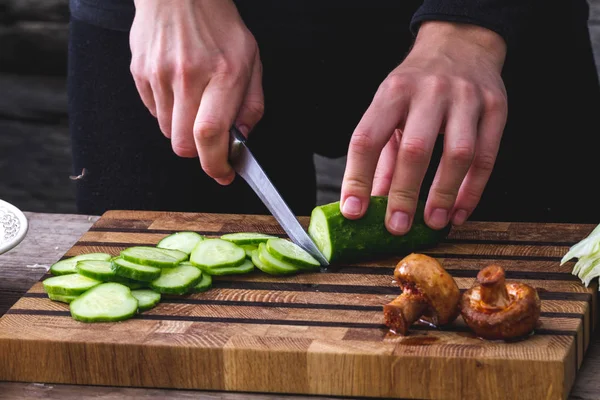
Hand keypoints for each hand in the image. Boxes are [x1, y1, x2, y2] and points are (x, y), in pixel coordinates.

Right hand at [129, 0, 263, 184]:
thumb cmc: (219, 25)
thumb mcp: (251, 59)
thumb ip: (251, 103)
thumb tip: (243, 138)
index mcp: (223, 73)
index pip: (210, 134)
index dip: (215, 163)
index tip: (222, 173)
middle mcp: (187, 76)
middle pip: (183, 144)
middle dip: (200, 152)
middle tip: (211, 140)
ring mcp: (159, 75)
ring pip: (167, 133)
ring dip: (183, 131)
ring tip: (195, 102)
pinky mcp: (140, 73)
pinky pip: (154, 113)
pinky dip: (168, 113)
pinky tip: (179, 90)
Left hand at [340, 21, 507, 233]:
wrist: (460, 42)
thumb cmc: (416, 85)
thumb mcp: (389, 108)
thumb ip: (381, 156)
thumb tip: (369, 202)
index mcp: (392, 93)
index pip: (367, 138)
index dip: (357, 178)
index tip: (353, 211)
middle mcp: (429, 92)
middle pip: (415, 149)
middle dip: (404, 194)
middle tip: (397, 227)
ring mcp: (466, 98)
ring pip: (458, 154)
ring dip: (444, 194)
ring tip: (433, 223)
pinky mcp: (496, 107)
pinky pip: (487, 156)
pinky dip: (473, 189)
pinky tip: (460, 211)